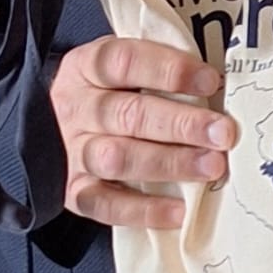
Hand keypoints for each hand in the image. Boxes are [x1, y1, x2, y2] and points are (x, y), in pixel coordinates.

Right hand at [51, 36, 229, 228]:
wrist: (50, 125)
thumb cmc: (108, 91)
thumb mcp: (124, 66)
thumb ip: (160, 69)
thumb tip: (220, 82)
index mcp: (87, 67)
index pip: (125, 61)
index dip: (169, 70)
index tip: (211, 80)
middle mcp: (76, 108)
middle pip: (128, 113)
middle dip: (182, 124)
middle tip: (222, 133)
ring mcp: (71, 152)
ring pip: (117, 158)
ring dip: (169, 163)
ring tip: (210, 166)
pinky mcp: (72, 191)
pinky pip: (105, 204)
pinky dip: (143, 210)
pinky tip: (179, 210)